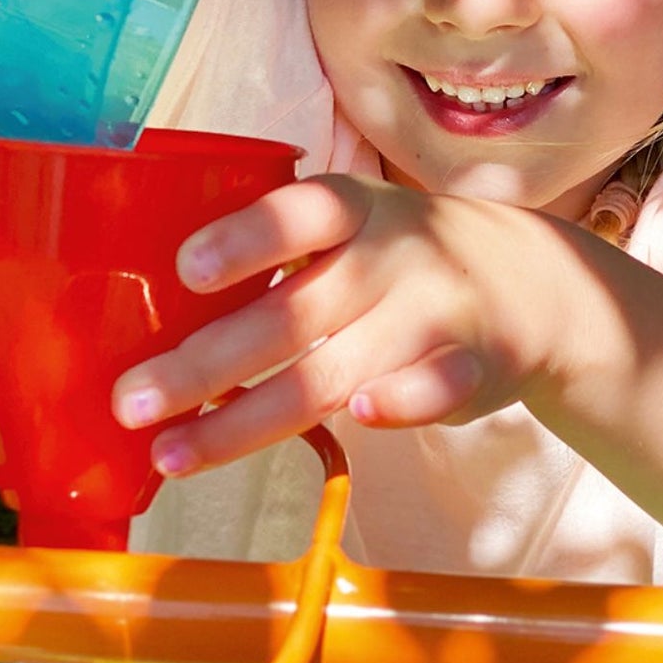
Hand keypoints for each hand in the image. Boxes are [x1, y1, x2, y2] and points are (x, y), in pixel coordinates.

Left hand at [111, 176, 561, 474]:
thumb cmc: (399, 259)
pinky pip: (436, 387)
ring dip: (248, 418)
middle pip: (291, 313)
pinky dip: (403, 401)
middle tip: (131, 402)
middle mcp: (391, 256)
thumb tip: (156, 324)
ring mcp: (433, 312)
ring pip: (334, 371)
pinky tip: (364, 415)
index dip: (244, 240)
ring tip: (175, 453)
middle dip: (205, 364)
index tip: (186, 271)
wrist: (531, 283)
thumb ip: (277, 263)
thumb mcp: (351, 229)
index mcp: (353, 210)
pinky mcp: (472, 369)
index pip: (297, 213)